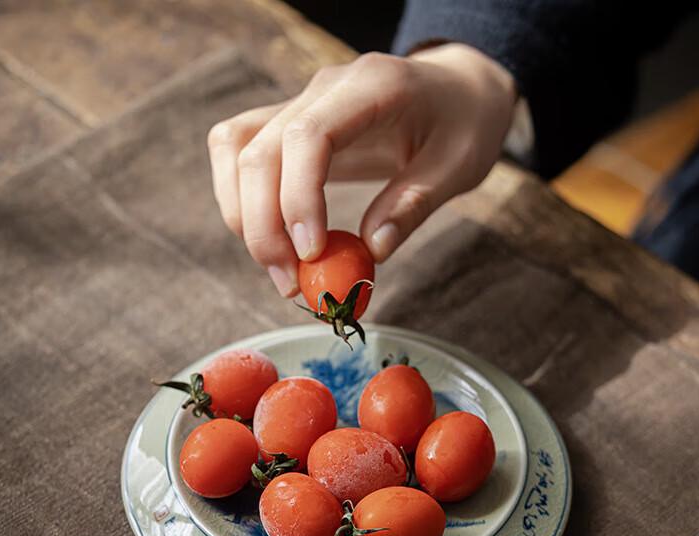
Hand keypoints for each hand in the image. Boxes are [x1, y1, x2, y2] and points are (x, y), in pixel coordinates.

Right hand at [208, 44, 516, 296]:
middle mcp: (324, 89)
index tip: (312, 254)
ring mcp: (299, 103)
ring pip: (235, 150)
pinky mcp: (286, 126)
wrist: (456, 90)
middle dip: (263, 227)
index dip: (299, 198)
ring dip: (243, 217)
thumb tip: (372, 251)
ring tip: (281, 269)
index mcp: (372, 87)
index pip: (309, 135)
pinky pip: (238, 154)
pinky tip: (272, 239)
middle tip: (291, 285)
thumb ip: (414, 204)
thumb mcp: (459, 165)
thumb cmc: (463, 124)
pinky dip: (241, 200)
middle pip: (258, 150)